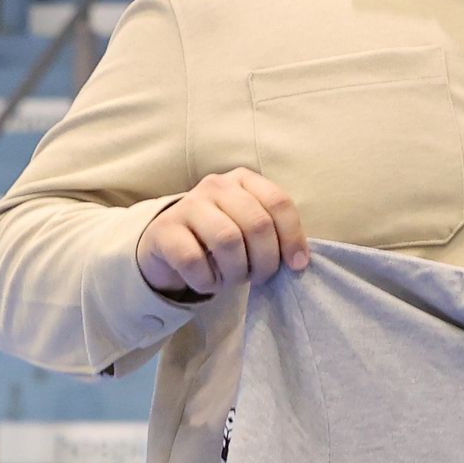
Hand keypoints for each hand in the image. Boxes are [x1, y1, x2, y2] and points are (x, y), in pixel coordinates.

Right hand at [138, 168, 306, 301]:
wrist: (168, 243)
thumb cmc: (220, 237)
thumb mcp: (249, 228)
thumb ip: (274, 233)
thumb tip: (299, 261)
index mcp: (243, 180)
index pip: (278, 202)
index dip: (292, 237)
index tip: (296, 265)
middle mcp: (216, 185)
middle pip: (257, 224)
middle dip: (265, 260)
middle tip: (259, 277)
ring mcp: (187, 205)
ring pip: (227, 240)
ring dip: (237, 271)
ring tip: (233, 280)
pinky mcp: (164, 230)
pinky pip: (193, 260)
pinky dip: (207, 280)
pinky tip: (208, 282)